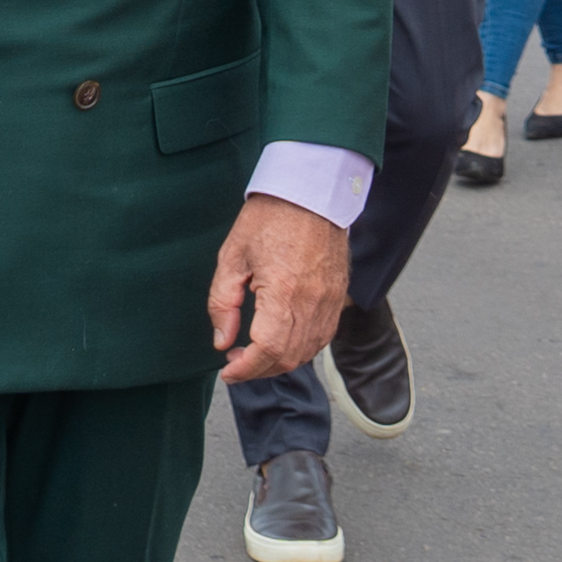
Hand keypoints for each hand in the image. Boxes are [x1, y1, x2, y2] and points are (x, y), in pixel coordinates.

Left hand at [208, 193, 348, 381]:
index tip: (228, 371)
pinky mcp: (339, 296)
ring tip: (256, 353)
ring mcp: (330, 300)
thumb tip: (222, 340)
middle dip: (258, 370)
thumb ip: (223, 303)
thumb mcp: (232, 256)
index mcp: (282, 290)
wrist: (310, 191)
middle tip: (236, 361)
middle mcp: (311, 301)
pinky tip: (283, 340)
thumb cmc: (270, 217)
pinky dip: (302, 348)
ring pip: (307, 352)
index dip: (245, 369)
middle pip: (287, 357)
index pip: (266, 349)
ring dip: (280, 362)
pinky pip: (323, 336)